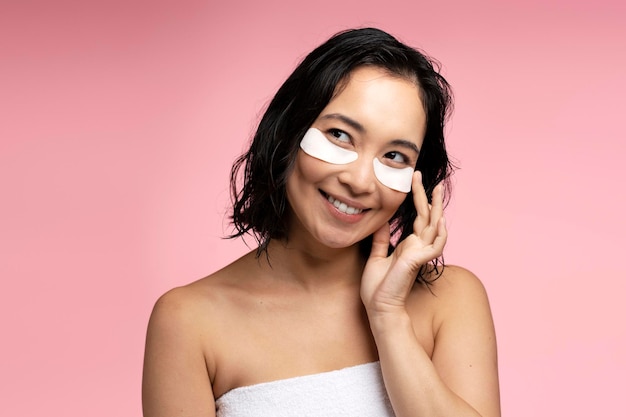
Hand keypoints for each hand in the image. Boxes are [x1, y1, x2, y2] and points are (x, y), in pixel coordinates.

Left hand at [360, 171, 446, 316]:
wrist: (378, 306)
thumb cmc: (377, 286)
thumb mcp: (376, 255)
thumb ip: (381, 238)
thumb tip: (381, 219)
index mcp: (408, 245)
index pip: (417, 217)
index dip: (417, 198)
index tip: (414, 181)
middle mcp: (417, 247)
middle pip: (427, 216)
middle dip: (427, 195)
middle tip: (422, 175)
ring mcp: (420, 253)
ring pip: (434, 226)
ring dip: (436, 207)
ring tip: (436, 188)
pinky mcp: (419, 260)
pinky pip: (435, 244)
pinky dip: (440, 233)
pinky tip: (439, 219)